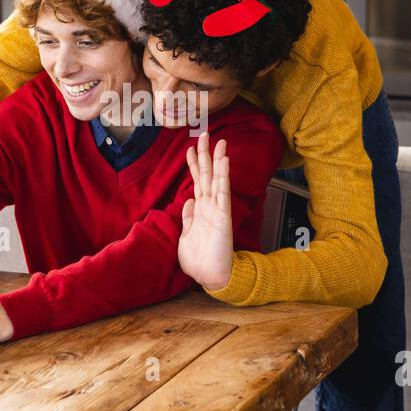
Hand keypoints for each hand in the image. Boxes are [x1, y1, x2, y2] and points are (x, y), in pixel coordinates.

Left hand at [178, 132, 234, 291]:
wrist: (210, 276)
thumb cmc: (199, 260)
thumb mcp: (186, 236)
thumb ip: (188, 218)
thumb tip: (188, 202)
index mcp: (199, 210)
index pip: (197, 182)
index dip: (194, 165)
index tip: (190, 149)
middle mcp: (209, 206)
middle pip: (206, 174)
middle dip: (204, 154)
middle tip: (203, 133)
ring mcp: (217, 209)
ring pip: (216, 178)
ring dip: (216, 158)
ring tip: (217, 140)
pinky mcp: (223, 214)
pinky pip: (223, 190)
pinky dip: (223, 174)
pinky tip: (224, 159)